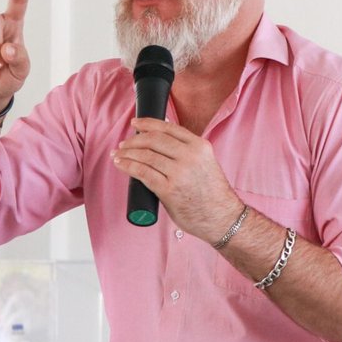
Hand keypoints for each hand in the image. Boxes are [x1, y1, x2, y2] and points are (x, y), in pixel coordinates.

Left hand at [112, 118, 241, 239]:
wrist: (223, 218)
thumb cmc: (212, 194)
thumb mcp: (205, 163)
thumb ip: (188, 152)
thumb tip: (162, 142)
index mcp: (200, 146)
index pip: (168, 128)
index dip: (148, 123)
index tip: (135, 123)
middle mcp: (190, 156)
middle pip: (154, 139)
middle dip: (134, 140)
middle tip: (123, 145)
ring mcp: (179, 173)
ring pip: (146, 155)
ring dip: (127, 153)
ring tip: (118, 155)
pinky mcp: (169, 190)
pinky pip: (143, 173)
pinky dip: (128, 166)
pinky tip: (121, 164)